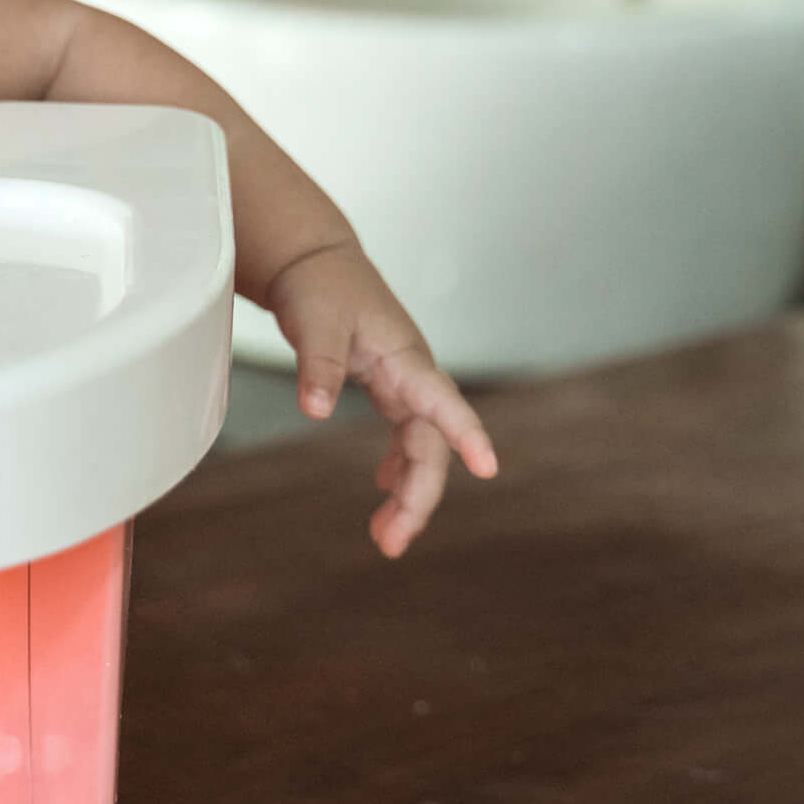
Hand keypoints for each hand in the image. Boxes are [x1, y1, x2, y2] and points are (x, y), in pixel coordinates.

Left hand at [264, 241, 497, 559]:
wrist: (313, 261)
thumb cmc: (320, 285)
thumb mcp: (315, 322)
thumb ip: (318, 365)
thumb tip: (313, 410)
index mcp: (405, 357)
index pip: (444, 401)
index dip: (467, 434)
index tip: (489, 467)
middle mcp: (413, 374)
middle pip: (431, 445)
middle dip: (419, 496)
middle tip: (390, 543)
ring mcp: (404, 382)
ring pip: (421, 447)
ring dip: (409, 492)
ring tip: (387, 537)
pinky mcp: (389, 386)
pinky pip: (406, 436)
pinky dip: (398, 466)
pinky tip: (385, 490)